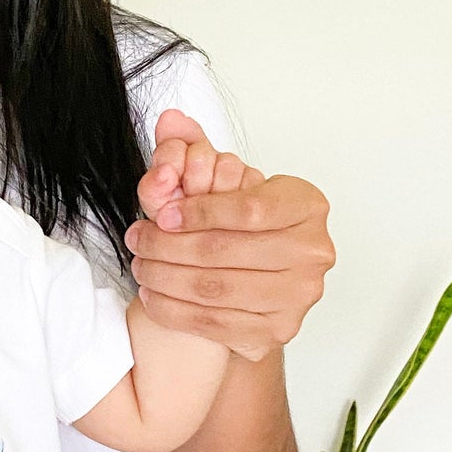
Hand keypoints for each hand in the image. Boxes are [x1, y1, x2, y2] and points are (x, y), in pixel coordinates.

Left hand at [128, 109, 334, 361]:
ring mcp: (299, 297)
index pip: (249, 209)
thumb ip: (194, 148)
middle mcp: (314, 252)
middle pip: (226, 252)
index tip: (162, 213)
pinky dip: (175, 310)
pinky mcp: (277, 332)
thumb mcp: (225, 181)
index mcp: (308, 206)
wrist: (261, 281)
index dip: (199, 212)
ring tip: (140, 265)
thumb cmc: (243, 225)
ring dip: (165, 279)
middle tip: (137, 239)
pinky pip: (214, 324)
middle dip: (169, 246)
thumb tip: (167, 119)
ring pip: (216, 289)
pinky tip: (152, 295)